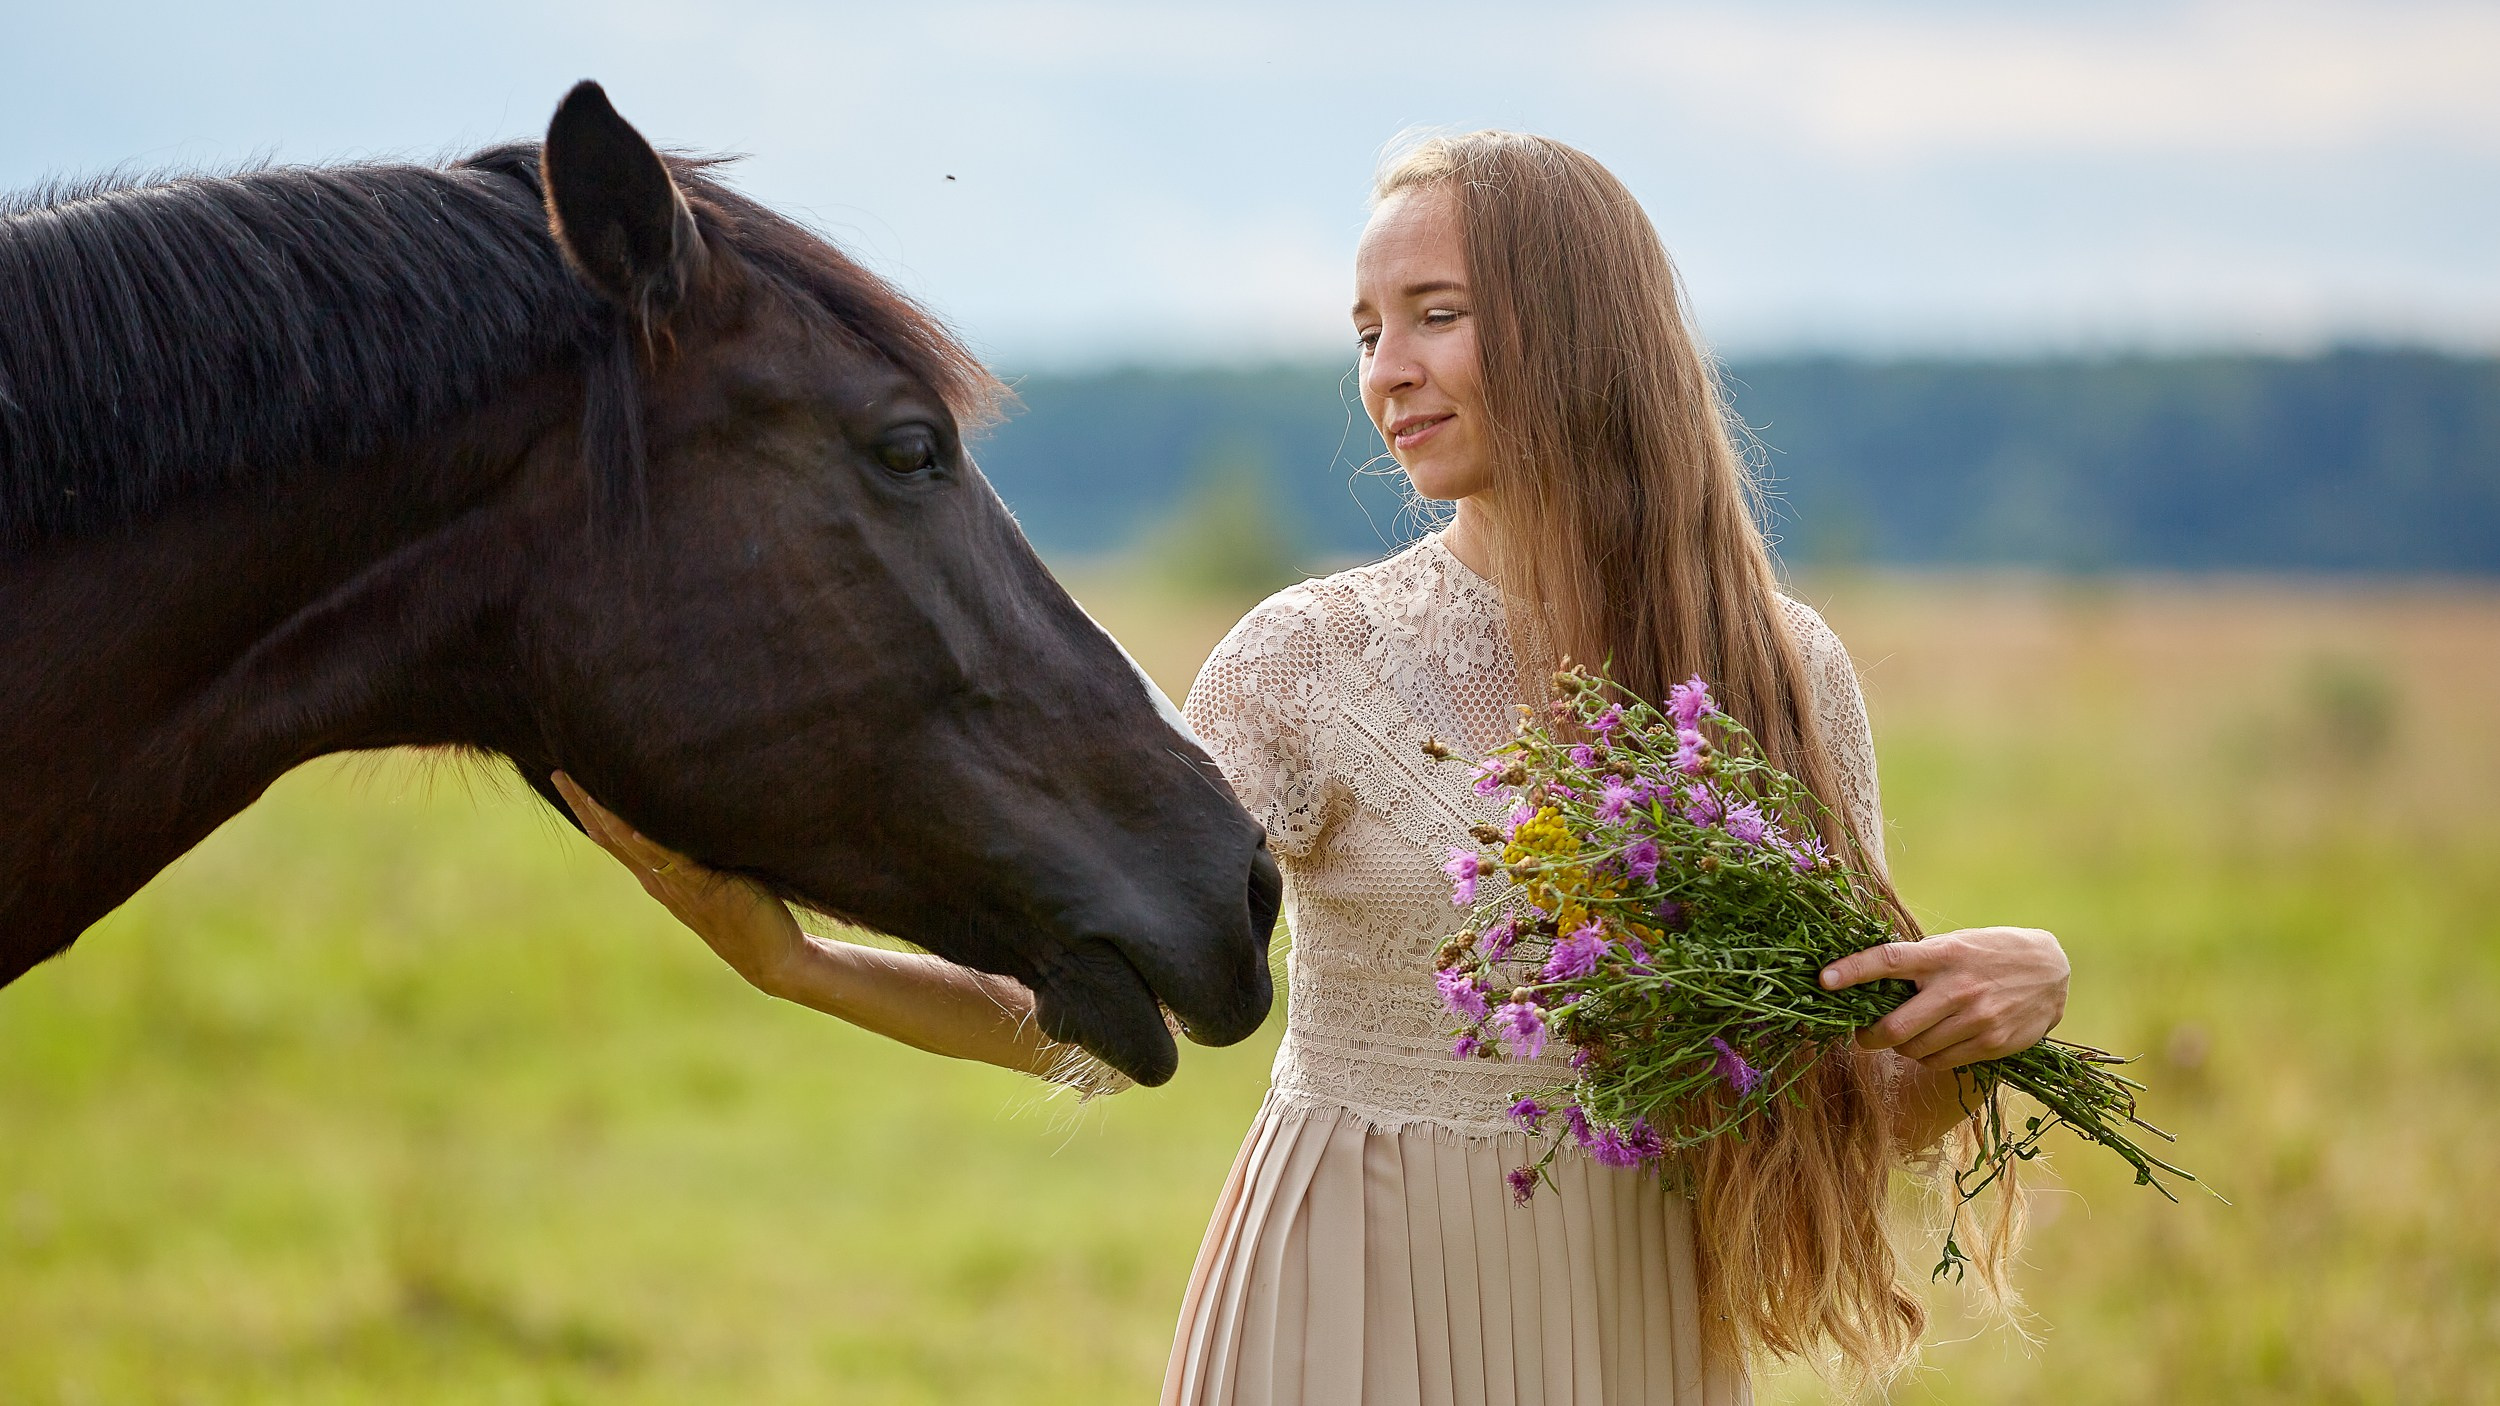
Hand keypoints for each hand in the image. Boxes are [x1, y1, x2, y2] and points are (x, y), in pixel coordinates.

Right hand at [552, 771, 808, 995]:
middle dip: (586, 803)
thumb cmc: (752, 913)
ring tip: (587, 790)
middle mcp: (660, 881)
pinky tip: (632, 830)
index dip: (589, 809)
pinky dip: (651, 846)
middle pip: (613, 836)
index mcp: (659, 878)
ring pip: (634, 846)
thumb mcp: (715, 875)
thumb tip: (693, 813)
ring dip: (609, 817)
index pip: (615, 838)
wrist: (774, 957)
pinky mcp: (705, 890)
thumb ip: (698, 851)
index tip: (567, 777)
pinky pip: (672, 864)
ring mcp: (679, 887)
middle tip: (559, 772)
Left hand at [1818, 926, 2068, 1071]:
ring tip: (1905, 1037)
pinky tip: (1933, 1045)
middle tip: (1863, 1035)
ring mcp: (1975, 1018)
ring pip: (1915, 1050)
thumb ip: (1920, 960)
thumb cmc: (1990, 953)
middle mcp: (1956, 988)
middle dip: (1868, 1036)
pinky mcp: (1990, 1043)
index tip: (1824, 979)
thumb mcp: (1956, 943)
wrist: (2053, 971)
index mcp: (1942, 954)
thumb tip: (1871, 979)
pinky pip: (1940, 1063)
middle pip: (1894, 1026)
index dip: (1852, 970)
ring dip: (1900, 1048)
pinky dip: (1926, 1058)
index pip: (1888, 960)